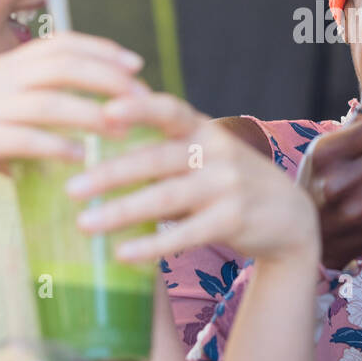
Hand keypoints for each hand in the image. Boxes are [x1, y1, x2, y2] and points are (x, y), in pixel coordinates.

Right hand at [0, 33, 145, 188]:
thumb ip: (23, 104)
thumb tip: (67, 124)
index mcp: (2, 67)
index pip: (60, 44)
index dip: (101, 50)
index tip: (134, 63)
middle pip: (62, 65)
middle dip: (106, 75)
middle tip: (142, 92)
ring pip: (47, 101)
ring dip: (89, 111)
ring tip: (122, 126)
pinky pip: (20, 139)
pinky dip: (52, 145)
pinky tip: (79, 156)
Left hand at [66, 92, 319, 268]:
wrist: (290, 217)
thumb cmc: (230, 181)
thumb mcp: (207, 151)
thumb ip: (166, 143)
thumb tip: (101, 127)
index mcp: (203, 129)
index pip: (169, 110)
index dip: (138, 107)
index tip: (104, 112)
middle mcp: (217, 152)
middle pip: (157, 160)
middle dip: (111, 174)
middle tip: (72, 188)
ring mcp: (228, 186)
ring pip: (166, 198)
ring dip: (121, 212)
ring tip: (84, 224)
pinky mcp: (234, 219)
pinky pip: (186, 234)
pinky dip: (152, 245)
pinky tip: (122, 253)